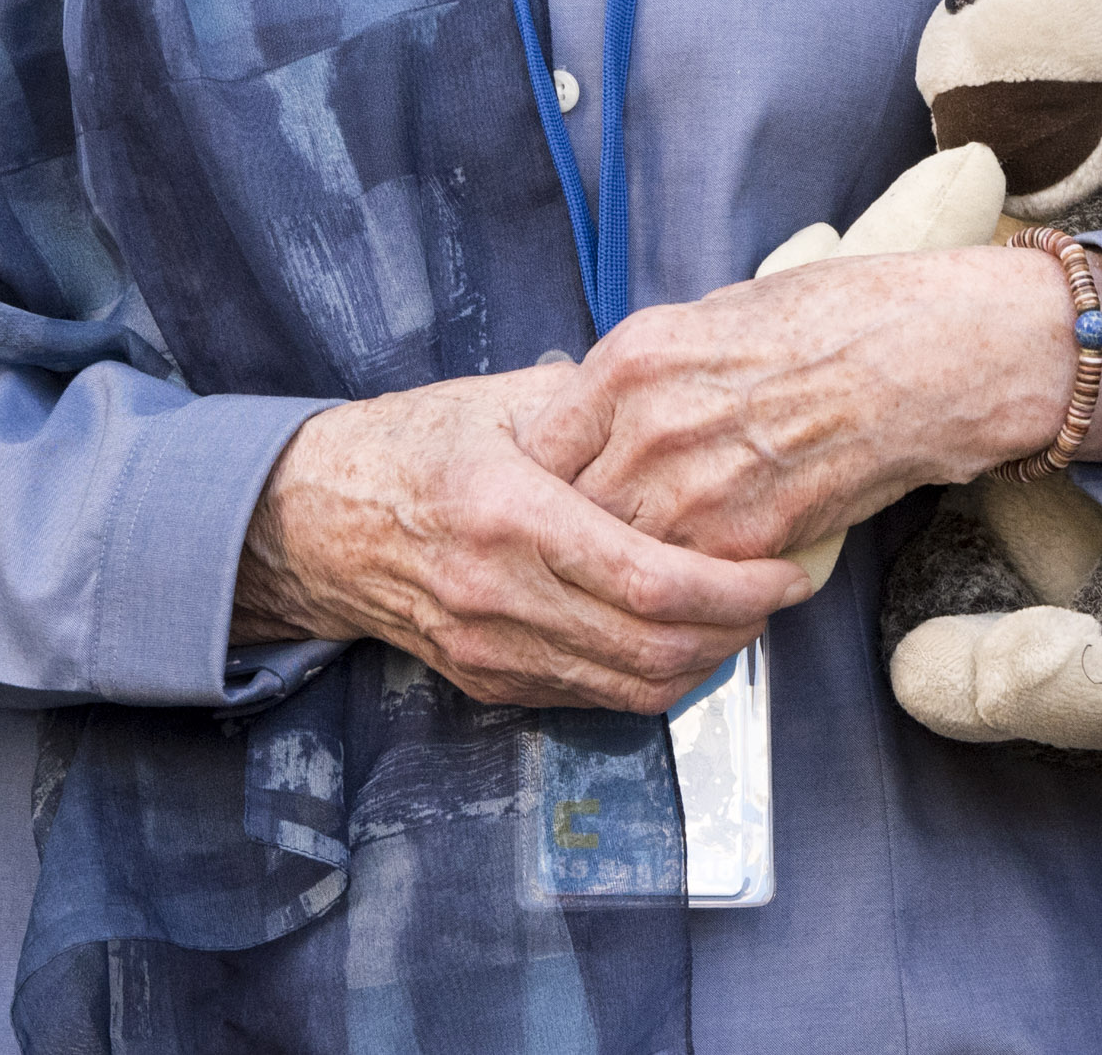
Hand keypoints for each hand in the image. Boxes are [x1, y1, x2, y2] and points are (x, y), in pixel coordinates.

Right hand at [230, 367, 808, 713]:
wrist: (314, 521)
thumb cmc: (419, 446)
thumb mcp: (509, 405)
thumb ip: (601, 415)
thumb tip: (703, 407)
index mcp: (510, 515)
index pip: (651, 581)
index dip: (736, 587)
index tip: (787, 570)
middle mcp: (498, 595)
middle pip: (652, 649)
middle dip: (738, 630)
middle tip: (781, 595)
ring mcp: (488, 648)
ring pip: (630, 688)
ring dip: (706, 661)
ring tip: (746, 615)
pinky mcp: (485, 680)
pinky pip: (592, 697)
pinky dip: (653, 676)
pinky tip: (686, 635)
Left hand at [540, 242, 1101, 567]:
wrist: (936, 357)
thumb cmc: (845, 317)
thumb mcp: (722, 311)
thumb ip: (651, 367)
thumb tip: (603, 406)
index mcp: (635, 357)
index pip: (534, 445)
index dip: (533, 481)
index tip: (537, 497)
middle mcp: (649, 425)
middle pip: (563, 514)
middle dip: (564, 538)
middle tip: (571, 551)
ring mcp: (695, 489)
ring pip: (614, 562)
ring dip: (620, 574)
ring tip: (623, 583)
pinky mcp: (746, 540)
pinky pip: (683, 586)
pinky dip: (683, 594)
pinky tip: (694, 587)